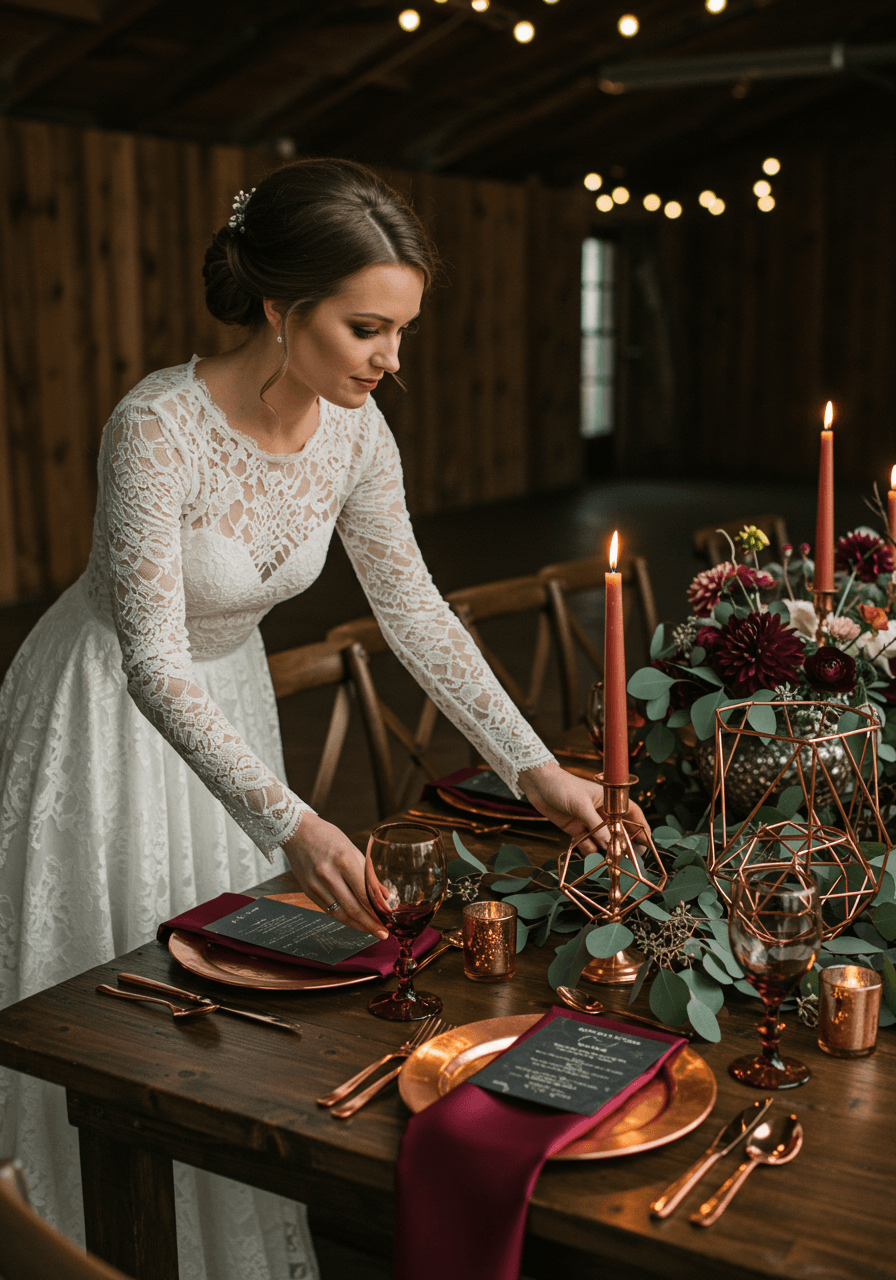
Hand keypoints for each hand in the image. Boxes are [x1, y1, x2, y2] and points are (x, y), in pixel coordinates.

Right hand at [282, 813, 388, 938]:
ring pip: (340, 913)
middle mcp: (329, 874)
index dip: (377, 910)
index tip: (388, 919)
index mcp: (344, 860)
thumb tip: (384, 896)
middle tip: (383, 933)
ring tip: (371, 931)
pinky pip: (328, 910)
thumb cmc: (329, 837)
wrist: (297, 831)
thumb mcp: (353, 850)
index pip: (364, 893)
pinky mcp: (308, 891)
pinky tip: (354, 922)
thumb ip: (368, 875)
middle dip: (370, 924)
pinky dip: (343, 918)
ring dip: (357, 925)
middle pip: (353, 907)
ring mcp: (316, 884)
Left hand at [517, 761, 648, 852]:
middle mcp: (601, 811)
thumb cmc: (562, 786)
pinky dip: (590, 851)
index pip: (631, 813)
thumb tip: (610, 844)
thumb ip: (596, 825)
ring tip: (613, 864)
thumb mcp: (581, 804)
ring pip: (603, 839)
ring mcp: (588, 821)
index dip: (641, 827)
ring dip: (607, 851)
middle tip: (633, 860)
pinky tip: (594, 859)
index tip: (648, 842)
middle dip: (625, 844)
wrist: (537, 784)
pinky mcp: (575, 829)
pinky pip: (587, 843)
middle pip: (618, 829)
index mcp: (608, 798)